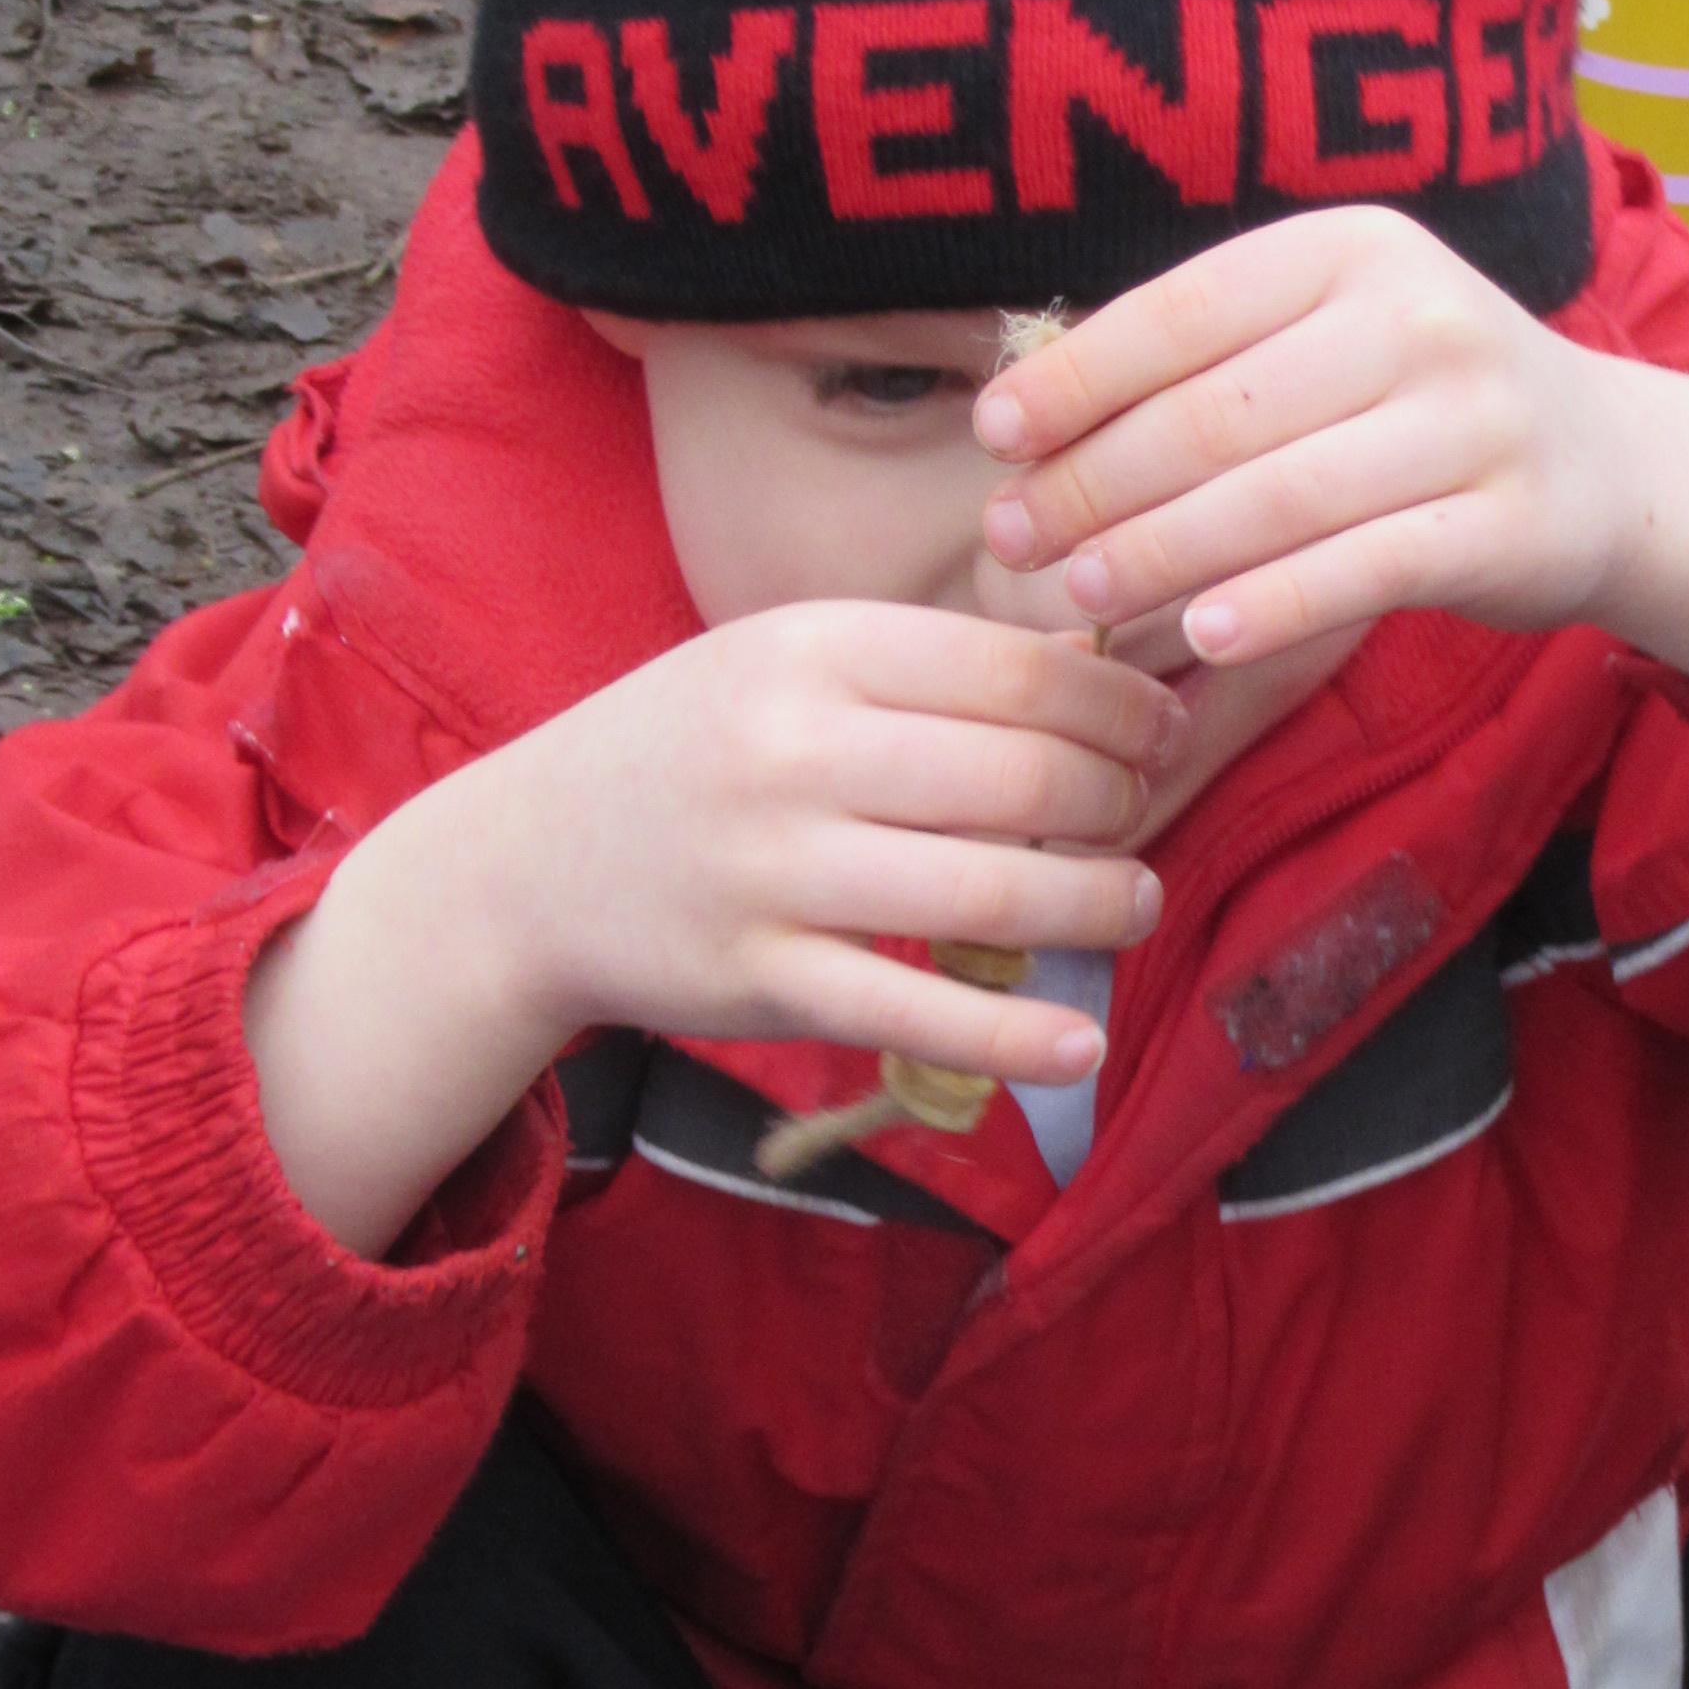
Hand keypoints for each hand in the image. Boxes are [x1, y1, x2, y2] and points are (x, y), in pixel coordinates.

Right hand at [244, 604, 1178, 1257]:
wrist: (527, 863)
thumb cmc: (693, 751)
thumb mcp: (786, 663)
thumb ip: (925, 669)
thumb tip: (1101, 679)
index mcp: (814, 648)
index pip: (1019, 672)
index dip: (1120, 708)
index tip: (1161, 733)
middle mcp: (792, 750)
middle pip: (1021, 776)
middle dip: (1116, 804)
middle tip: (1139, 822)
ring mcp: (773, 869)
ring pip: (988, 889)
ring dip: (1094, 906)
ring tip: (1130, 905)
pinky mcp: (760, 978)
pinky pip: (914, 1011)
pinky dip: (1015, 1036)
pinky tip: (1083, 1040)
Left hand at [972, 209, 1633, 666]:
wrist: (1612, 468)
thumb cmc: (1417, 405)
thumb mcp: (1329, 339)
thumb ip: (1208, 361)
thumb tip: (1027, 418)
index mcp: (1351, 247)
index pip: (1181, 311)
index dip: (1076, 379)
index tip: (994, 437)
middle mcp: (1420, 315)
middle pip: (1216, 415)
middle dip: (1097, 484)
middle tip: (1013, 542)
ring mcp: (1475, 419)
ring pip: (1278, 499)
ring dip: (1160, 554)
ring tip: (1079, 597)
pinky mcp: (1511, 523)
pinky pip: (1364, 571)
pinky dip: (1271, 607)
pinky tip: (1198, 638)